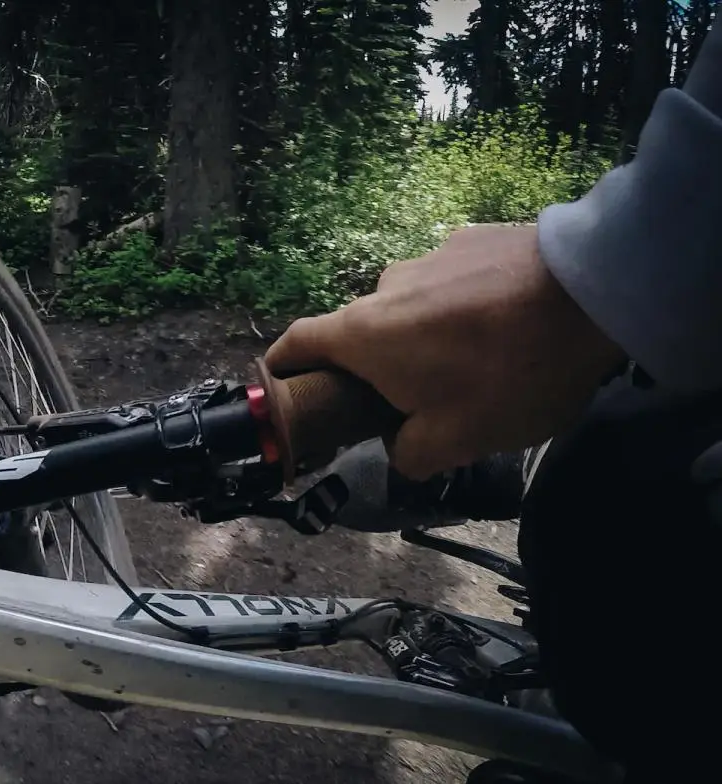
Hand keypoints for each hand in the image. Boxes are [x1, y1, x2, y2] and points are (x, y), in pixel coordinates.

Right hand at [265, 225, 626, 479]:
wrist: (593, 291)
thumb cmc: (508, 373)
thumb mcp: (457, 440)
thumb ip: (410, 454)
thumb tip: (399, 449)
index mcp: (362, 335)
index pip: (294, 344)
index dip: (281, 370)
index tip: (285, 392)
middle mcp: (384, 287)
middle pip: (360, 332)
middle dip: (377, 367)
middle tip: (419, 402)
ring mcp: (430, 255)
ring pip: (412, 307)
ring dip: (428, 336)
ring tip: (479, 364)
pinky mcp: (475, 239)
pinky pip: (455, 283)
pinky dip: (466, 308)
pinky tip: (509, 328)